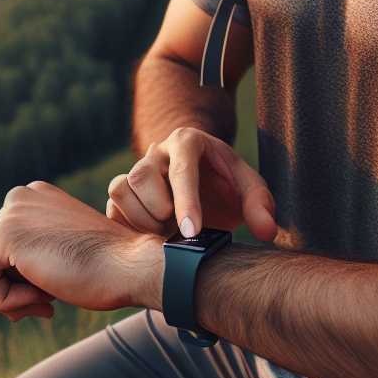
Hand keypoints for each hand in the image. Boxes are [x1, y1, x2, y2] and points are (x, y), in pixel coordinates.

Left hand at [0, 180, 159, 320]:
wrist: (130, 267)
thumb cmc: (110, 267)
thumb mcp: (68, 251)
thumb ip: (39, 250)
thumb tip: (8, 271)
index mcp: (38, 196)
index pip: (8, 249)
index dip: (28, 279)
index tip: (59, 287)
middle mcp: (21, 196)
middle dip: (19, 288)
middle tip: (52, 300)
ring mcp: (11, 212)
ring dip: (16, 298)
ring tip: (50, 300)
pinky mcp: (3, 233)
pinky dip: (6, 302)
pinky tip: (43, 299)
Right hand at [106, 126, 278, 242]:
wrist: (205, 184)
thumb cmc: (227, 184)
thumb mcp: (249, 189)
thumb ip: (260, 205)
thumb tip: (266, 231)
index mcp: (188, 142)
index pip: (182, 169)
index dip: (186, 202)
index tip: (193, 232)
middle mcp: (157, 152)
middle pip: (142, 176)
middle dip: (161, 210)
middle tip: (182, 231)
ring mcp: (136, 170)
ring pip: (121, 189)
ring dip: (142, 219)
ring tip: (167, 232)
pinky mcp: (122, 192)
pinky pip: (111, 207)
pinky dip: (128, 226)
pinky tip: (151, 235)